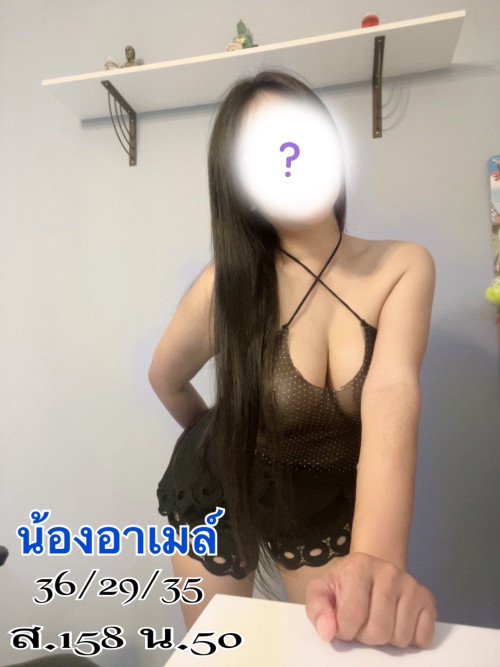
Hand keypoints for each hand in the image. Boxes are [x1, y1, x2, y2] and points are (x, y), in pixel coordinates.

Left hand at [305, 551, 436, 648]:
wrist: (371, 571)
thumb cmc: (344, 585)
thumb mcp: (322, 591)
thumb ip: (317, 609)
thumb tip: (327, 632)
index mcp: (359, 567)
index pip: (351, 617)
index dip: (344, 630)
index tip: (343, 621)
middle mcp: (389, 571)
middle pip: (378, 631)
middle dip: (366, 636)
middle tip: (362, 622)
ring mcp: (411, 584)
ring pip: (400, 637)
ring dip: (387, 639)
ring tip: (378, 620)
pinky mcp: (427, 599)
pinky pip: (423, 638)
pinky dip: (410, 640)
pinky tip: (397, 622)